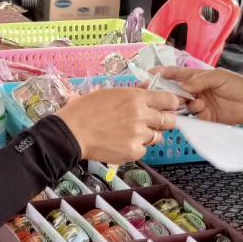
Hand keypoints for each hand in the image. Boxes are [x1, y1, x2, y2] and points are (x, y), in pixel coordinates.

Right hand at [55, 86, 180, 163]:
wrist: (71, 132)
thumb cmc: (85, 110)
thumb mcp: (109, 92)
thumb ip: (132, 93)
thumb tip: (147, 90)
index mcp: (136, 97)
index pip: (169, 100)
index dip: (171, 104)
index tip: (169, 107)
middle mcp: (141, 115)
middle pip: (169, 120)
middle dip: (164, 121)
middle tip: (154, 122)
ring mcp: (138, 135)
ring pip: (157, 136)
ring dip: (148, 135)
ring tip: (131, 133)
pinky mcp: (133, 151)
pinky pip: (143, 149)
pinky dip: (136, 147)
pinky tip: (121, 143)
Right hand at [153, 66, 242, 126]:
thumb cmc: (239, 86)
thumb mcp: (220, 77)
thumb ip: (201, 79)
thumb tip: (184, 85)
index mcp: (200, 77)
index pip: (179, 74)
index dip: (165, 73)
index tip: (152, 74)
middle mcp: (197, 90)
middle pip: (177, 91)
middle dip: (171, 92)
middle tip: (169, 95)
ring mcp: (200, 104)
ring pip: (183, 104)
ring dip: (185, 103)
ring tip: (197, 102)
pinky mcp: (204, 117)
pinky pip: (192, 116)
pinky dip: (193, 113)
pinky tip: (201, 109)